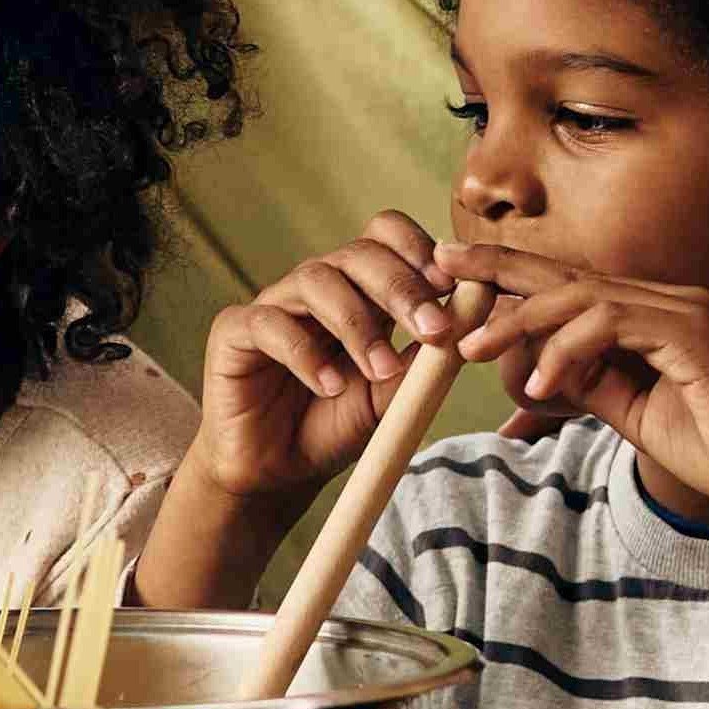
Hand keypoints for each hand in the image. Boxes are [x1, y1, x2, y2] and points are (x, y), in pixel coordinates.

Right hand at [185, 214, 460, 505]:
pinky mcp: (235, 331)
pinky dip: (305, 354)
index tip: (452, 286)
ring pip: (316, 280)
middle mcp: (317, 285)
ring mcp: (274, 303)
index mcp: (359, 290)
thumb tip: (472, 315)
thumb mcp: (392, 396)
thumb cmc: (334, 425)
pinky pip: (270, 324)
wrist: (277, 472)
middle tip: (433, 329)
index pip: (386, 236)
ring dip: (357, 324)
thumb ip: (425, 359)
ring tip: (379, 371)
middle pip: (358, 253)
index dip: (418, 249)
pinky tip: (329, 387)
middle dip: (402, 287)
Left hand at [435, 242, 708, 532]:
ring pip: (583, 296)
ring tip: (471, 349)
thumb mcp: (636, 414)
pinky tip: (538, 386)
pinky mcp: (695, 334)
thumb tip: (541, 370)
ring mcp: (686, 310)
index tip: (460, 283)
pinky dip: (567, 351)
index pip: (574, 287)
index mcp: (659, 312)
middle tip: (442, 264)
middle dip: (500, 268)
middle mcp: (672, 298)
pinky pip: (612, 325)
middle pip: (569, 274)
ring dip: (521, 321)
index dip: (515, 281)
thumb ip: (593, 384)